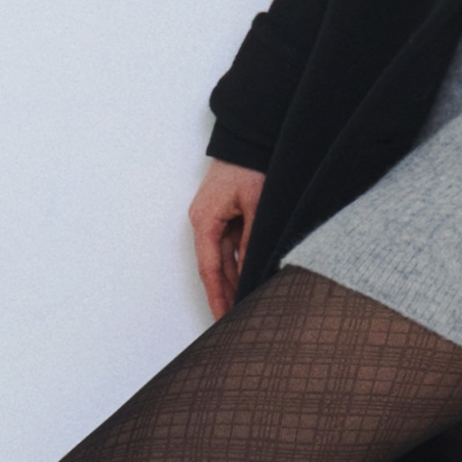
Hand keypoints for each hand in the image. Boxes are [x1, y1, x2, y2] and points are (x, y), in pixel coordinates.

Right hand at [189, 158, 265, 317]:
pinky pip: (232, 246)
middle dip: (225, 295)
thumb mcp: (257, 204)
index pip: (209, 269)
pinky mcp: (227, 215)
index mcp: (205, 221)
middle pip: (214, 268)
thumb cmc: (248, 166)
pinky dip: (241, 264)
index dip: (217, 296)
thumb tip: (255, 268)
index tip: (221, 319)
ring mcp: (215, 219)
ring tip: (245, 306)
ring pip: (224, 259)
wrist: (248, 140)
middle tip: (235, 322)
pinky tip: (252, 280)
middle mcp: (205, 223)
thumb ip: (254, 238)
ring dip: (234, 281)